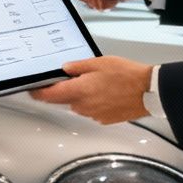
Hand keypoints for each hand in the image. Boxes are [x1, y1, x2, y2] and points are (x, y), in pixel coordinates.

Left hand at [29, 56, 153, 124]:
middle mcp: (83, 106)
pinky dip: (95, 102)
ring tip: (100, 83)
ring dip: (83, 96)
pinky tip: (107, 92)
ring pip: (80, 105)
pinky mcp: (104, 120)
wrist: (149, 91)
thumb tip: (66, 69)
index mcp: (79, 91)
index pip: (49, 96)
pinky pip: (92, 111)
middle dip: (67, 90)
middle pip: (65, 100)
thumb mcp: (100, 63)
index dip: (38, 93)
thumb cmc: (127, 75)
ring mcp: (93, 115)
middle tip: (79, 76)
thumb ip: (78, 66)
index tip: (33, 89)